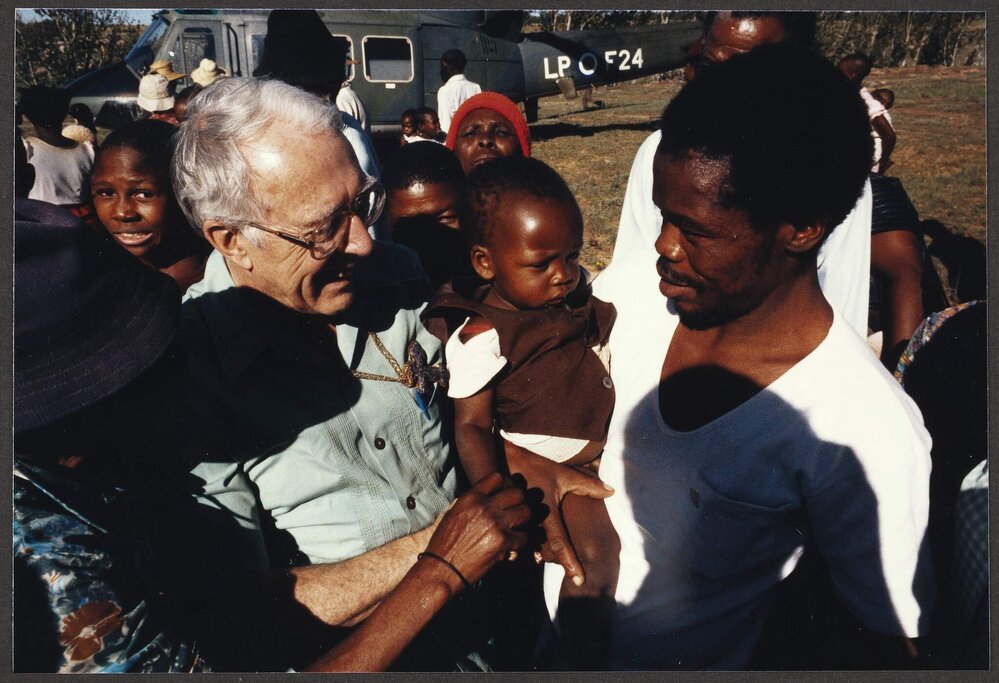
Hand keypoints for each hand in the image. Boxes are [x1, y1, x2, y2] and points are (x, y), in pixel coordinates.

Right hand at [423, 472, 529, 586]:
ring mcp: (495, 522)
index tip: (507, 495)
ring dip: (524, 521)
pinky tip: (513, 546)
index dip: (507, 485)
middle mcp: (484, 506)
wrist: (442, 568)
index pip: (498, 477)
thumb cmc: (445, 544)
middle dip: (520, 503)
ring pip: (526, 512)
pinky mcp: (503, 541)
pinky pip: (525, 536)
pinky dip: (522, 542)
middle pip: (517, 493)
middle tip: (517, 513)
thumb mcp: (454, 513)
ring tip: (517, 529)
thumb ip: (473, 503)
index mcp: (470, 497)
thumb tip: (491, 498)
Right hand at [503, 442, 613, 586]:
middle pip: (544, 551)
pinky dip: (526, 544)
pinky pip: (519, 540)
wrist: (503, 460)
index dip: (570, 562)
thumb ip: (587, 485)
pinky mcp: (509, 523)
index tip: (579, 581)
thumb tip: (611, 492)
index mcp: (546, 512)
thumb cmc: (535, 467)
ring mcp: (519, 524)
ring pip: (531, 548)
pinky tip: (529, 542)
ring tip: (543, 555)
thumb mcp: (563, 474)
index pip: (560, 543)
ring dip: (538, 553)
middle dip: (551, 559)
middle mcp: (531, 521)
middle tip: (568, 571)